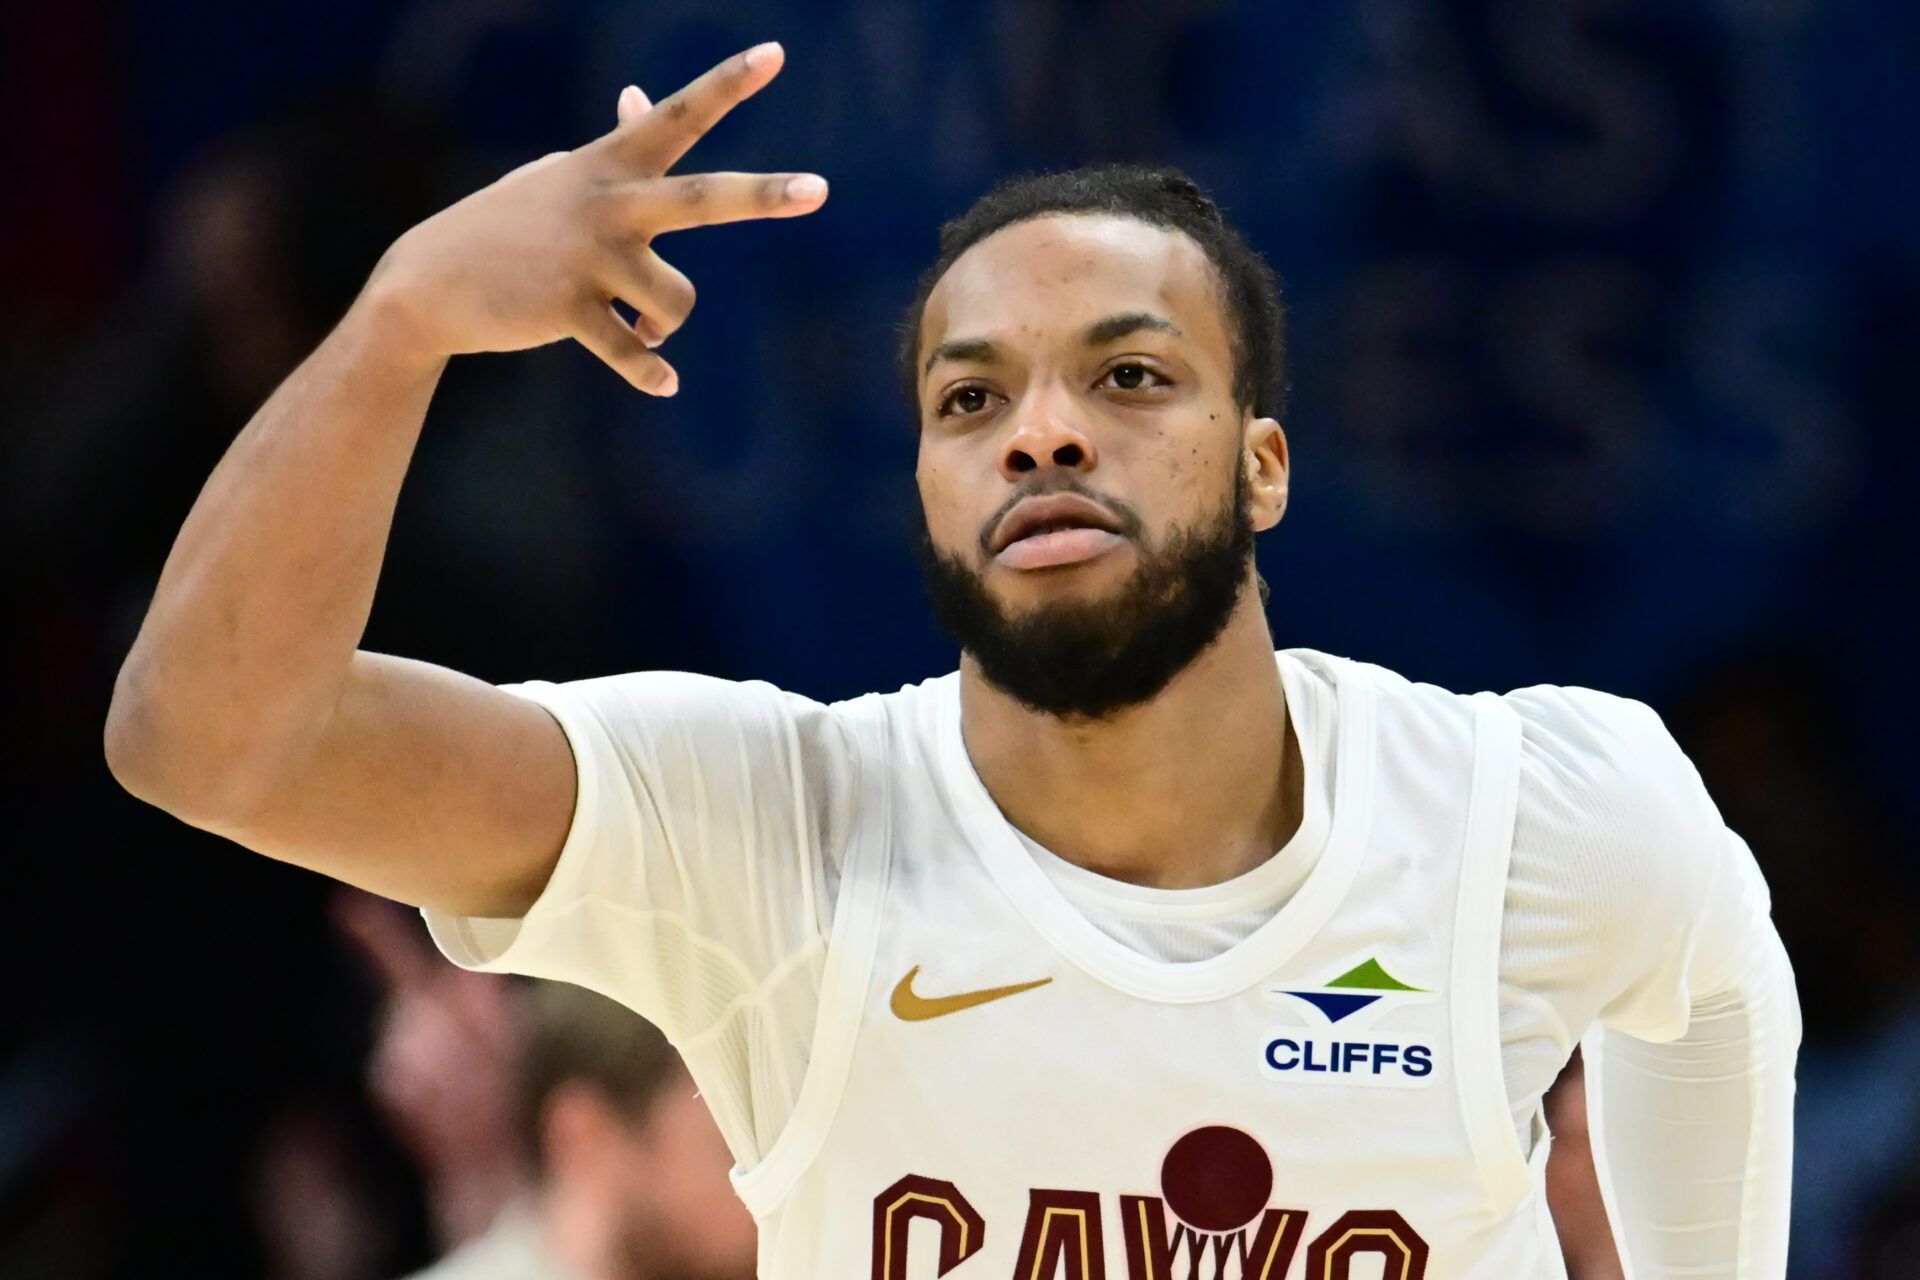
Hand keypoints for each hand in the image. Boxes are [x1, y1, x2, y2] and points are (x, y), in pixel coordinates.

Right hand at [360, 41, 824, 393]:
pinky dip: (652, 374)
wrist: (432, 284)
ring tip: (639, 325)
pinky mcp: (569, 308)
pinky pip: (634, 355)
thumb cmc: (510, 224)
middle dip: (762, 195)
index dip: (727, 85)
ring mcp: (588, 257)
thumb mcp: (564, 176)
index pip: (678, 116)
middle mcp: (606, 204)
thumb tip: (637, 94)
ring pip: (677, 303)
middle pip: (700, 199)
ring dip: (664, 323)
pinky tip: (663, 383)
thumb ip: (612, 143)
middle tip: (820, 189)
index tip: (776, 54)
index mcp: (609, 166)